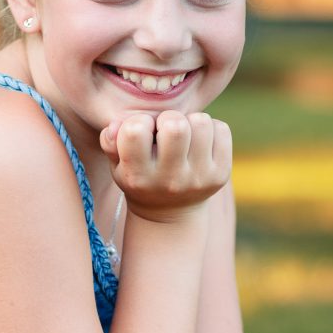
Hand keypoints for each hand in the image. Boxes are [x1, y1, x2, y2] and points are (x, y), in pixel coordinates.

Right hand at [99, 111, 230, 221]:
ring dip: (191, 121)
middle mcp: (169, 180)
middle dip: (169, 118)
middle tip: (166, 130)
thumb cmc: (140, 178)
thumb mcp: (117, 165)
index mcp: (138, 176)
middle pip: (175, 125)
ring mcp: (198, 178)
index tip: (143, 133)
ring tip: (184, 135)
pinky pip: (222, 130)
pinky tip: (199, 142)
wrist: (169, 215)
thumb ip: (110, 141)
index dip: (139, 122)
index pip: (135, 130)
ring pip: (201, 122)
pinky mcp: (221, 175)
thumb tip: (117, 124)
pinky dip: (211, 128)